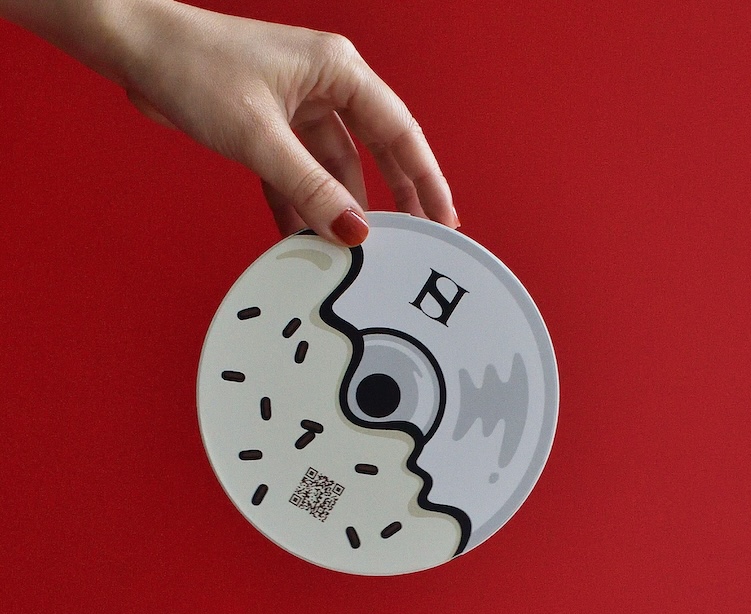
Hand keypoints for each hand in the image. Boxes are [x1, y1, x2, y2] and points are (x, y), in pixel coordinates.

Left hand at [8, 0, 457, 245]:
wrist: (136, 49)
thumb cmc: (194, 66)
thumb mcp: (260, 137)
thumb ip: (310, 190)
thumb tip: (354, 231)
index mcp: (337, 72)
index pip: (400, 133)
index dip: (426, 180)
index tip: (443, 221)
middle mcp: (325, 86)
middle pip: (374, 154)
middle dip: (391, 201)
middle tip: (413, 246)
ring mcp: (297, 108)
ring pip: (334, 170)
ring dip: (337, 211)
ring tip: (349, 254)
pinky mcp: (271, 127)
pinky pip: (299, 176)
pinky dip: (302, 207)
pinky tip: (304, 240)